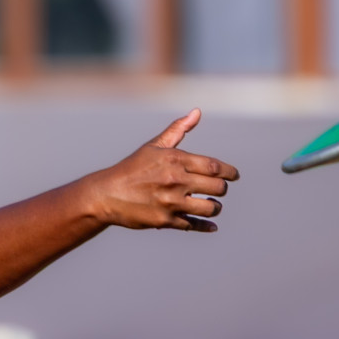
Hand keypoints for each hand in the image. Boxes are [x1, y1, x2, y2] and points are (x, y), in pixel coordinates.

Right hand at [86, 109, 239, 232]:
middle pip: (216, 187)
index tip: (233, 176)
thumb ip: (177, 130)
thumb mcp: (153, 146)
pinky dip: (205, 226)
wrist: (105, 195)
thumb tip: (197, 112)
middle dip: (221, 189)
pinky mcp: (164, 220)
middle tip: (218, 190)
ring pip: (209, 207)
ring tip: (211, 205)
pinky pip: (193, 224)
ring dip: (215, 207)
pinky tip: (212, 226)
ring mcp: (171, 202)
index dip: (229, 172)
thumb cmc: (131, 169)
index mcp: (176, 160)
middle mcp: (176, 180)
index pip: (214, 166)